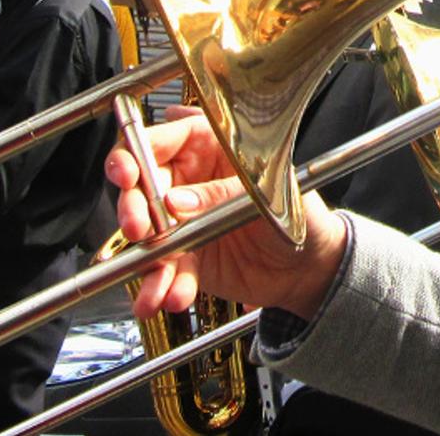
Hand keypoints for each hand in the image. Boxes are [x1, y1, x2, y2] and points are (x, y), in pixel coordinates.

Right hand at [106, 111, 344, 321]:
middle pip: (141, 187)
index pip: (159, 141)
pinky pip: (166, 270)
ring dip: (145, 259)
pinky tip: (172, 297)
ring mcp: (183, 221)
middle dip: (133, 208)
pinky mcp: (186, 257)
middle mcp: (188, 181)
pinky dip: (164, 286)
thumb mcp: (265, 193)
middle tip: (138, 227)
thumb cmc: (299, 212)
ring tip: (153, 283)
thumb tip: (176, 201)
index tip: (128, 175)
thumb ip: (218, 195)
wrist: (310, 266)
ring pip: (147, 235)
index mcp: (208, 147)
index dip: (134, 155)